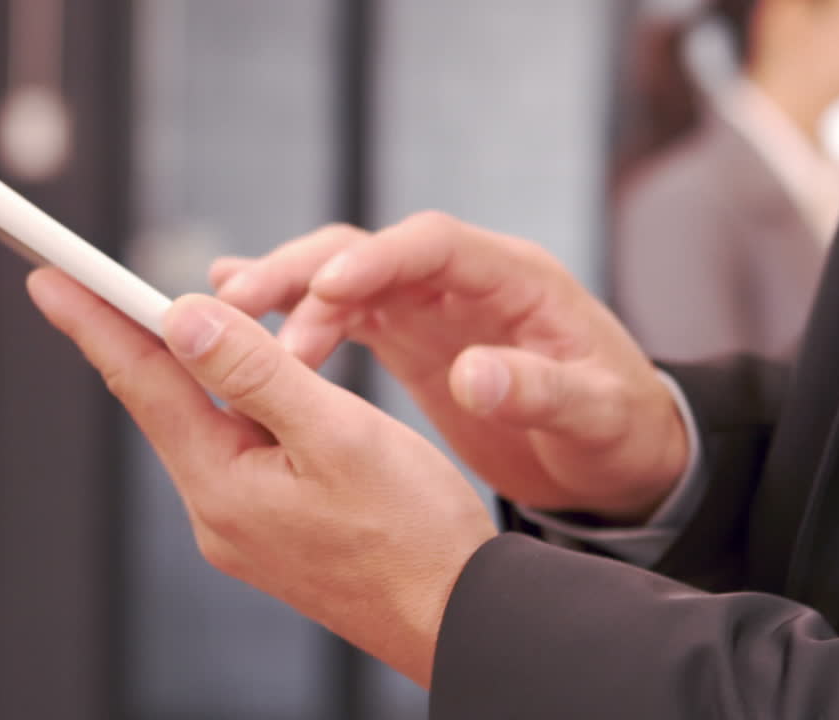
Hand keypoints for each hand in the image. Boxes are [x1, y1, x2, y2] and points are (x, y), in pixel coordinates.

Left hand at [28, 266, 497, 687]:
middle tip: (88, 283)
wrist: (456, 618)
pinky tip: (239, 387)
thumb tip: (181, 318)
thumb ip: (256, 372)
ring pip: (198, 425)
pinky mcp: (268, 531)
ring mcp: (240, 527)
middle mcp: (216, 511)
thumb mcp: (338, 434)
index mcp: (222, 484)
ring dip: (185, 369)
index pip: (141, 383)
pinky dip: (227, 406)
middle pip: (160, 404)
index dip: (95, 321)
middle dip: (128, 338)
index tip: (48, 278)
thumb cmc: (414, 533)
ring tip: (166, 319)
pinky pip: (231, 451)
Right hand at [211, 212, 688, 522]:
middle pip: (370, 250)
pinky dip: (293, 315)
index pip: (435, 244)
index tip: (322, 289)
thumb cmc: (616, 428)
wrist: (613, 452)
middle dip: (303, 270)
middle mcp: (463, 279)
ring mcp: (431, 304)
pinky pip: (342, 312)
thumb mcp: (594, 415)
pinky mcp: (410, 334)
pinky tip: (242, 322)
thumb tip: (477, 377)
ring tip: (223, 312)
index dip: (376, 260)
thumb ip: (540, 393)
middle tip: (239, 300)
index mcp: (515, 279)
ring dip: (285, 293)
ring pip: (344, 278)